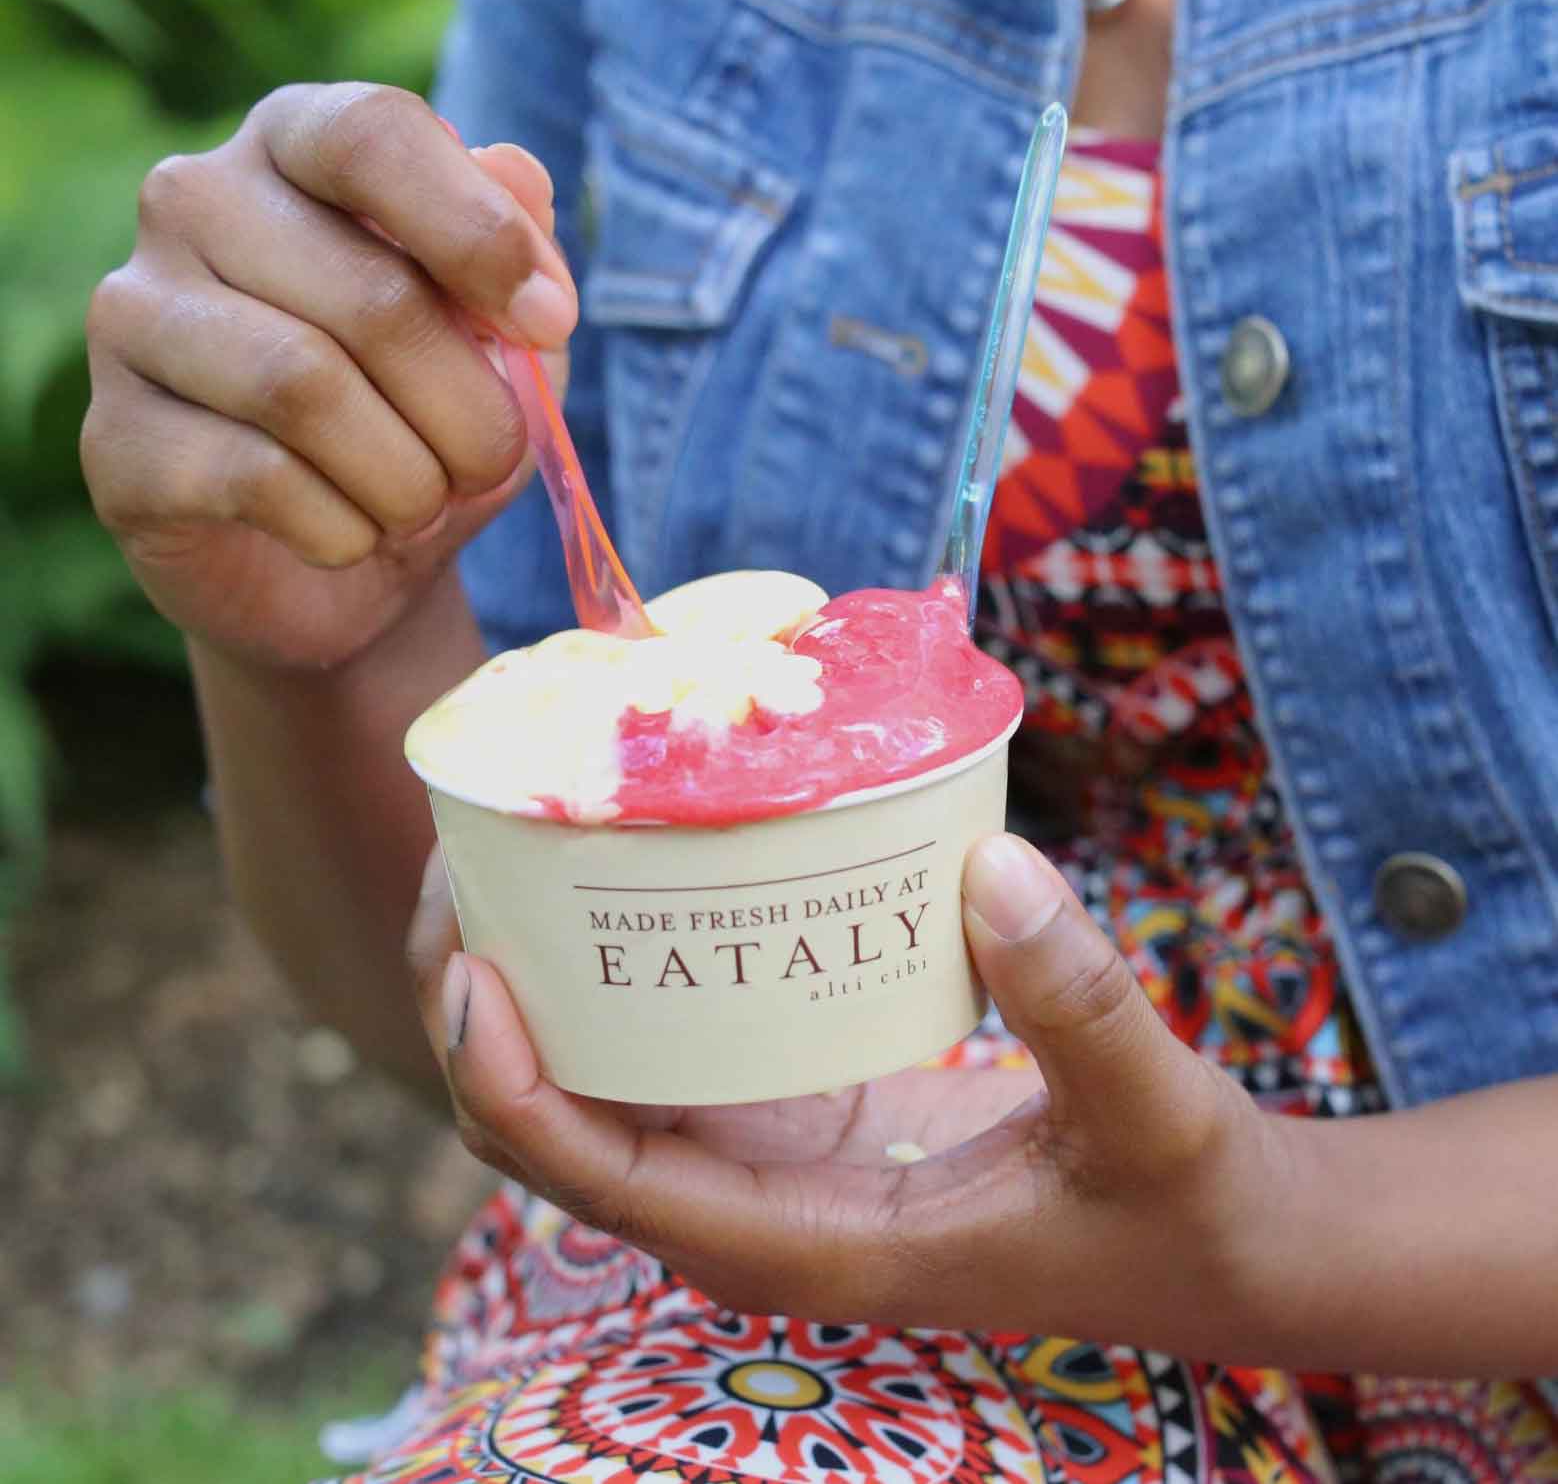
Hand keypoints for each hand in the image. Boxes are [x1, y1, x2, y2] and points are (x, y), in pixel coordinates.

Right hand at [82, 82, 575, 671]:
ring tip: (424, 505)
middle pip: (372, 295)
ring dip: (408, 478)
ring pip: (306, 388)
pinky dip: (344, 530)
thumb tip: (521, 178)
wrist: (344, 565)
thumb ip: (518, 256)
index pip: (373, 136)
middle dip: (472, 411)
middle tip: (492, 461)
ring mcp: (135, 315)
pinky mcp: (118, 439)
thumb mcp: (500, 345)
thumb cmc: (427, 425)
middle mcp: (194, 204)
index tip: (551, 323)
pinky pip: (256, 479)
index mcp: (294, 147)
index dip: (480, 233)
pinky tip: (354, 537)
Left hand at [410, 834, 1288, 1358]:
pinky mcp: (798, 1110)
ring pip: (591, 1088)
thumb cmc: (1182, 1206)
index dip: (509, 1085)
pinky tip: (624, 873)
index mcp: (804, 1243)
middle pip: (555, 1131)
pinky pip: (666, 1049)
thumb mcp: (1155, 1114)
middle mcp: (756, 1209)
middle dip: (478, 1015)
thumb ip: (1085, 1006)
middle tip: (468, 862)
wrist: (1213, 1240)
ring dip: (528, 985)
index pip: (602, 1183)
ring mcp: (768, 1159)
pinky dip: (619, 972)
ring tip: (509, 848)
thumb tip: (992, 866)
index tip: (474, 964)